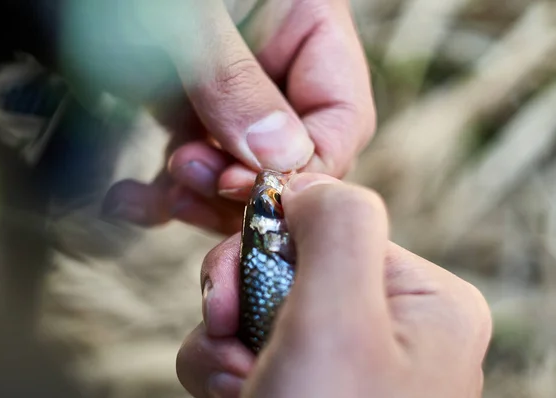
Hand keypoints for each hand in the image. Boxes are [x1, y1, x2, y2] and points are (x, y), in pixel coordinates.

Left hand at [86, 0, 375, 234]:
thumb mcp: (187, 14)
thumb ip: (234, 80)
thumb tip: (280, 160)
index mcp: (306, 23)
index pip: (341, 115)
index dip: (306, 166)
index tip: (244, 185)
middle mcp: (274, 61)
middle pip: (289, 153)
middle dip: (242, 183)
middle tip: (191, 178)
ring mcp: (228, 87)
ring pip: (236, 168)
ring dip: (200, 196)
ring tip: (162, 192)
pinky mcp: (183, 103)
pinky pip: (188, 159)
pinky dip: (160, 191)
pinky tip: (127, 201)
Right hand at [176, 173, 491, 397]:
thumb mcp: (340, 321)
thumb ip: (336, 226)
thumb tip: (307, 185)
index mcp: (419, 299)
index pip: (329, 223)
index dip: (269, 239)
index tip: (234, 278)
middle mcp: (385, 326)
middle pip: (286, 262)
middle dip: (240, 294)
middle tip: (231, 333)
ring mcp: (339, 360)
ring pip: (253, 304)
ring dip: (224, 343)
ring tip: (239, 388)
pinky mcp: (297, 387)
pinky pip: (241, 348)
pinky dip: (220, 372)